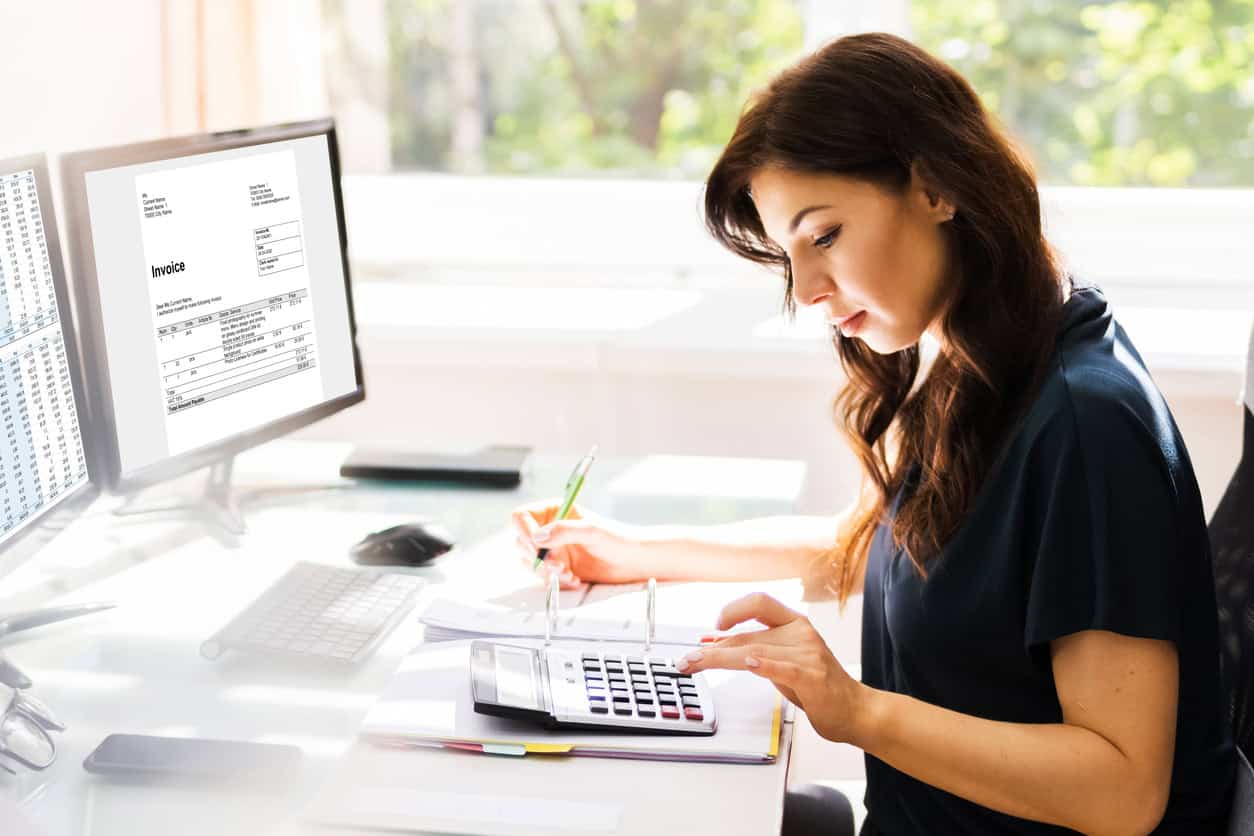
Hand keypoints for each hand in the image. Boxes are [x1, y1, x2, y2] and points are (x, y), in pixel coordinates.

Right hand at [509, 500, 648, 587]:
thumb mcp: (591, 530)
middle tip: (557, 565)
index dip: (524, 531)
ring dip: (546, 571)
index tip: (536, 546)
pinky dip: (555, 581)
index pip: (521, 517)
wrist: (631, 562)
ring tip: (568, 573)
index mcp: (553, 511)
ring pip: (529, 562)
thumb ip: (564, 531)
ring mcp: (551, 550)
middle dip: (537, 557)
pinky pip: (543, 577)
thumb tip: (537, 538)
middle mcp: (548, 529)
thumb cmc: (616, 539)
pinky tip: (574, 579)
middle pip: (521, 542)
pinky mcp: (556, 568)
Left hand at [676, 593, 863, 742]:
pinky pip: (783, 668)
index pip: (760, 602)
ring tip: (697, 664)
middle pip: (749, 635)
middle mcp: (802, 633)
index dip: (734, 609)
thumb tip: (716, 645)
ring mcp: (808, 654)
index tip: (714, 625)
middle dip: (713, 649)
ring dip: (720, 659)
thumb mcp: (785, 662)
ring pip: (755, 651)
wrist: (855, 712)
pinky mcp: (812, 677)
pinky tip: (748, 664)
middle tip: (687, 660)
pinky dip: (764, 665)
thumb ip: (756, 650)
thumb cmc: (819, 686)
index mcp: (796, 623)